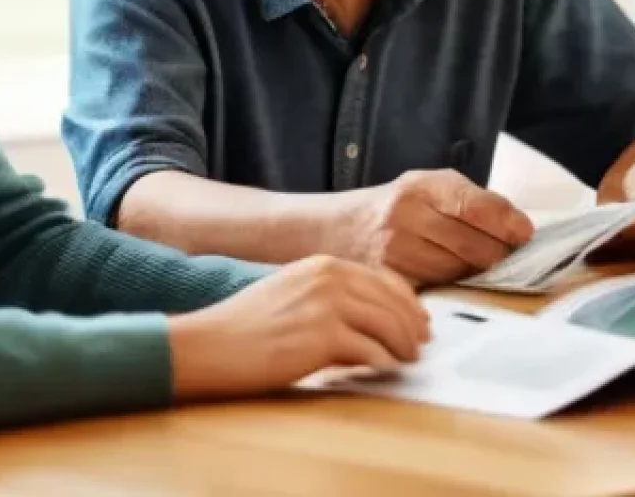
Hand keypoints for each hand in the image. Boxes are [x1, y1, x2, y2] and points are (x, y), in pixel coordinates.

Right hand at [168, 255, 429, 398]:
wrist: (212, 342)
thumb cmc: (247, 324)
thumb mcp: (294, 290)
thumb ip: (332, 293)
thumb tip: (372, 313)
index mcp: (324, 264)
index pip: (383, 278)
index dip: (407, 300)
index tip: (419, 317)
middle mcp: (329, 277)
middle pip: (392, 301)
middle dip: (413, 324)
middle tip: (422, 343)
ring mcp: (327, 305)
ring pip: (388, 325)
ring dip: (404, 346)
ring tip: (408, 359)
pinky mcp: (323, 337)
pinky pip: (371, 352)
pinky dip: (384, 363)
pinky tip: (385, 370)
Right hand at [330, 169, 533, 285]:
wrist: (337, 230)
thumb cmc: (395, 208)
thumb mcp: (428, 186)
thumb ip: (471, 200)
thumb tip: (520, 229)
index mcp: (421, 186)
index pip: (479, 207)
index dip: (510, 223)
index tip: (524, 233)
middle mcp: (406, 216)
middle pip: (478, 246)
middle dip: (497, 253)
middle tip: (499, 254)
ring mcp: (395, 251)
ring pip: (461, 272)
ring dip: (473, 273)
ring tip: (465, 263)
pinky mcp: (389, 282)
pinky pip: (438, 290)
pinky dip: (450, 287)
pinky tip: (446, 278)